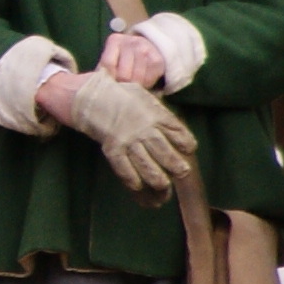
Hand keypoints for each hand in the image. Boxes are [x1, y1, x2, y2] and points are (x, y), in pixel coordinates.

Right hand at [74, 75, 195, 200]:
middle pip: (164, 152)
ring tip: (164, 187)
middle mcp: (144, 130)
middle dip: (176, 165)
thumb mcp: (146, 97)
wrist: (94, 97)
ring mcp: (128, 141)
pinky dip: (132, 180)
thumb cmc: (123, 96)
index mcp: (156, 115)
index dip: (186, 143)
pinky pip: (124, 169)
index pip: (178, 132)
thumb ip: (160, 111)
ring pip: (147, 165)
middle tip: (183, 173)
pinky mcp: (113, 150)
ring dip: (157, 179)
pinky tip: (138, 186)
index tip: (188, 149)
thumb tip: (173, 125)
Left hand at [94, 28, 166, 91]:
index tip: (108, 87)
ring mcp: (146, 48)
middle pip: (123, 74)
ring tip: (132, 88)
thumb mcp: (110, 61)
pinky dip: (146, 85)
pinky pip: (150, 78)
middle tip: (121, 90)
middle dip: (121, 86)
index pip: (108, 64)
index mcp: (115, 40)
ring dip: (134, 88)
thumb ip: (101, 71)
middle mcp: (131, 41)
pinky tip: (143, 83)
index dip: (108, 80)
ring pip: (137, 78)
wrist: (147, 49)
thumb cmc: (123, 60)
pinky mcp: (158, 59)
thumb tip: (88, 88)